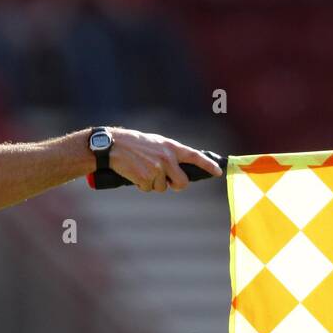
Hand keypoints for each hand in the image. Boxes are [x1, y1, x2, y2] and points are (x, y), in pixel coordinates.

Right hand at [106, 127, 223, 191]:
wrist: (113, 145)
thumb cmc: (134, 144)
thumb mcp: (156, 143)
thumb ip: (170, 155)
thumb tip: (180, 172)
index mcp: (171, 147)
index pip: (195, 156)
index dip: (208, 165)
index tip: (218, 172)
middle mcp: (167, 158)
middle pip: (182, 183)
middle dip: (175, 185)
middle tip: (166, 181)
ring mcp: (157, 169)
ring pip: (162, 188)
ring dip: (153, 183)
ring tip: (142, 169)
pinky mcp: (145, 178)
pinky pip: (148, 189)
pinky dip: (141, 185)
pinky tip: (135, 173)